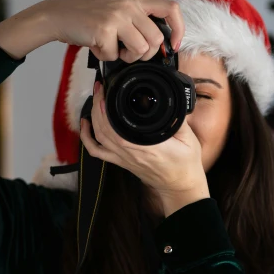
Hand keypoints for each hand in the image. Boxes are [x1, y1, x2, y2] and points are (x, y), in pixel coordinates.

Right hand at [41, 0, 184, 60]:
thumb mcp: (117, 11)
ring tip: (112, 49)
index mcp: (136, 0)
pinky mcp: (104, 30)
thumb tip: (157, 46)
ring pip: (141, 50)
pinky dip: (105, 57)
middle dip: (145, 54)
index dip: (178, 29)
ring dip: (126, 57)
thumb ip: (137, 22)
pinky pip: (116, 55)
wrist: (59, 15)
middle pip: (156, 40)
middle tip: (128, 53)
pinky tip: (96, 46)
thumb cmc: (88, 18)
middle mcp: (130, 6)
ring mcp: (117, 17)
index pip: (171, 9)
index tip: (173, 46)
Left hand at [80, 80, 207, 196]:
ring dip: (93, 117)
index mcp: (145, 146)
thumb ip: (178, 119)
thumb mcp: (188, 139)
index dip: (105, 109)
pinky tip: (85, 125)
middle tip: (100, 88)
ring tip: (95, 99)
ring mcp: (122, 158)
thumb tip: (172, 100)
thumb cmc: (184, 165)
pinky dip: (87, 138)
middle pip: (103, 128)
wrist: (179, 186)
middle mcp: (129, 153)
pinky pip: (97, 151)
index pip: (116, 127)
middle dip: (98, 105)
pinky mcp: (120, 162)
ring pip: (98, 138)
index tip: (106, 91)